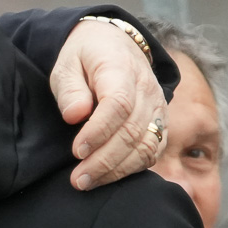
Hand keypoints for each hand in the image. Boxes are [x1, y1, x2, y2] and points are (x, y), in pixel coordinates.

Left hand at [51, 20, 166, 189]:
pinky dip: (133, 168)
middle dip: (104, 160)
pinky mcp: (161, 122)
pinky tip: (108, 177)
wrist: (114, 44)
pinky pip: (153, 150)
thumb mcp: (66, 64)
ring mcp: (158, 107)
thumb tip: (75, 116)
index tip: (76, 151)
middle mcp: (146, 89)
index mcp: (121, 69)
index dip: (98, 132)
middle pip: (133, 131)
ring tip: (88, 183)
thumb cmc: (84, 57)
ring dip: (117, 170)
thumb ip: (70, 89)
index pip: (118, 104)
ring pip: (146, 146)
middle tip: (78, 179)